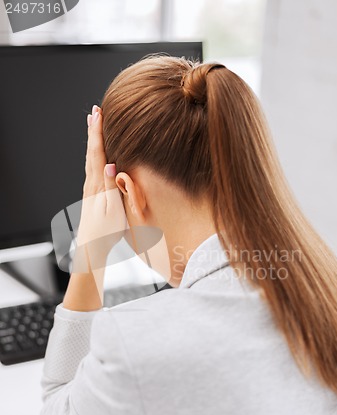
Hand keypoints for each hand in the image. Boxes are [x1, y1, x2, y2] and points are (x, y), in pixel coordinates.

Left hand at [72, 105, 127, 272]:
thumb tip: (110, 164)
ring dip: (92, 141)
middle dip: (93, 131)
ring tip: (93, 126)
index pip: (97, 153)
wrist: (91, 248)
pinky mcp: (92, 195)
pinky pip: (92, 167)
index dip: (98, 132)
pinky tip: (96, 154)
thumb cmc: (106, 232)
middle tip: (95, 112)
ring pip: (90, 158)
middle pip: (91, 152)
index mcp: (97, 185)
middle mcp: (90, 184)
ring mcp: (90, 189)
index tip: (99, 114)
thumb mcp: (113, 211)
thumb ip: (111, 187)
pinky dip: (93, 154)